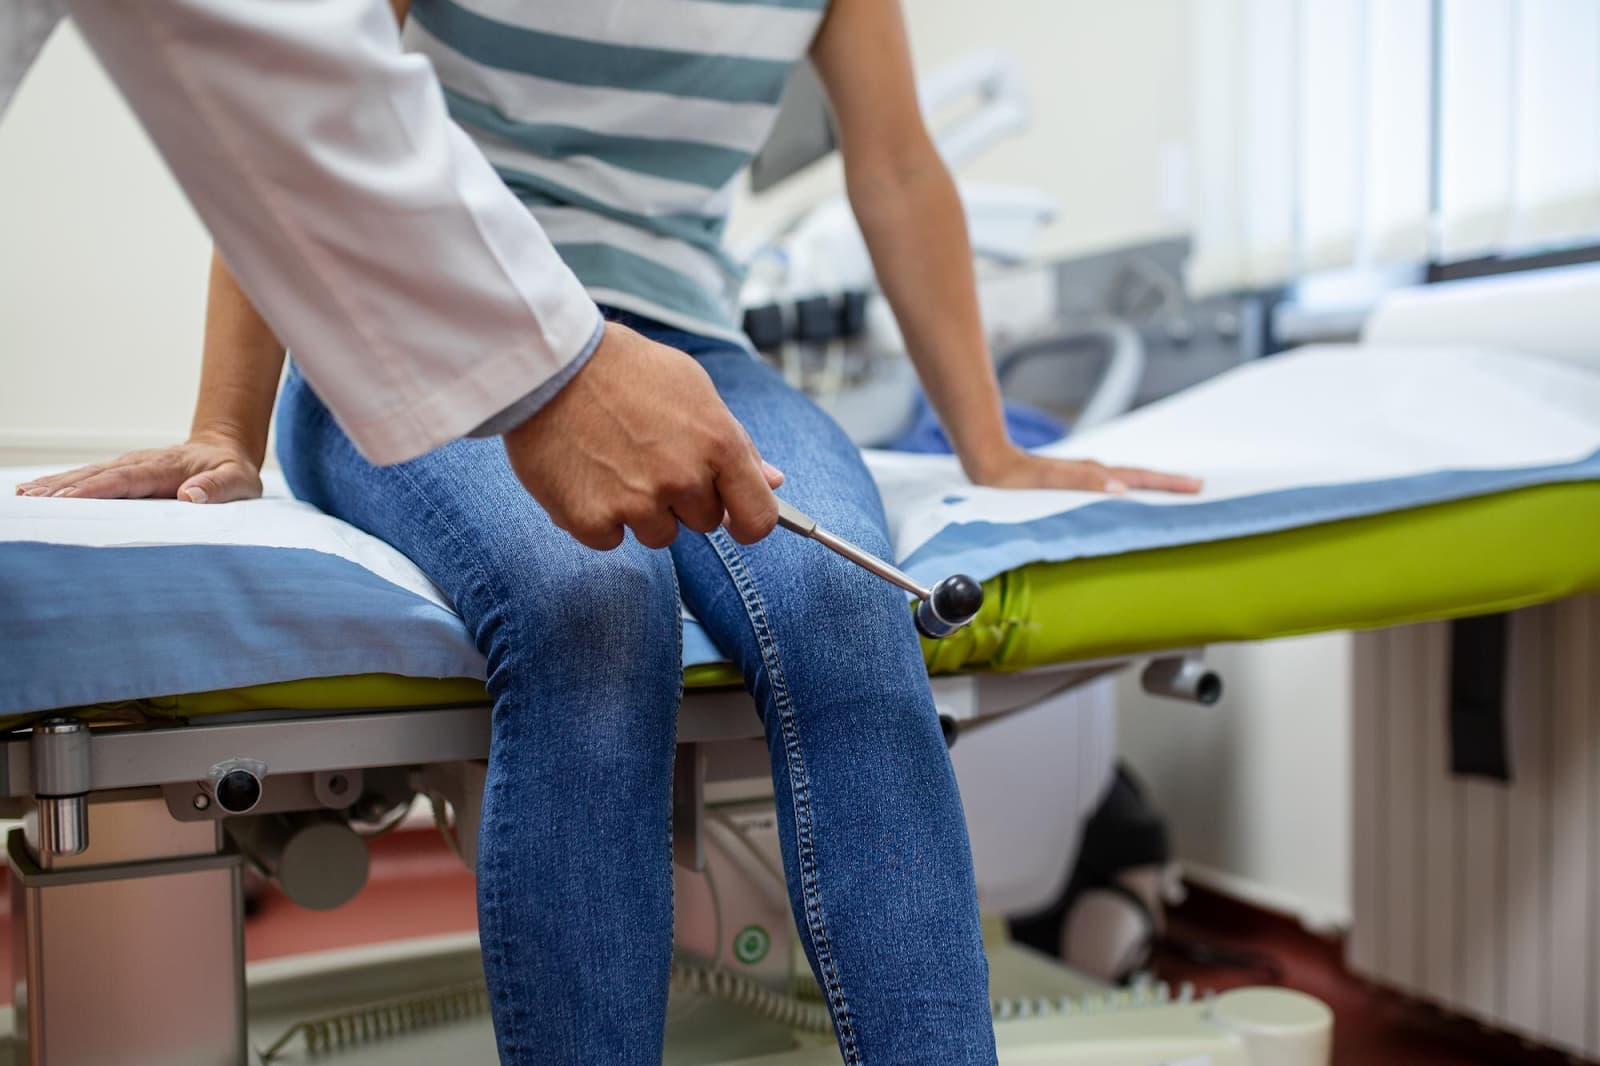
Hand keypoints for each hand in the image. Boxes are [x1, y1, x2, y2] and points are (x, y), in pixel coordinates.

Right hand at [13, 434, 263, 502]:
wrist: (225, 448)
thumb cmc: (232, 469)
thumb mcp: (238, 480)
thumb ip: (218, 488)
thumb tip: (190, 495)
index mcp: (164, 468)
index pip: (125, 480)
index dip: (97, 489)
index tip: (69, 498)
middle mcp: (140, 463)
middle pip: (96, 476)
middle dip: (63, 487)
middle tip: (31, 499)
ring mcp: (128, 466)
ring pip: (87, 475)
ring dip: (56, 485)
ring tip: (24, 496)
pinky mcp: (123, 473)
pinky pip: (90, 478)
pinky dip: (63, 484)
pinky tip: (38, 492)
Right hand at [503, 322, 782, 550]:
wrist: (551, 364)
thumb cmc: (627, 371)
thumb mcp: (695, 390)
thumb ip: (738, 443)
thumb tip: (773, 481)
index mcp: (718, 445)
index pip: (759, 518)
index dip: (748, 521)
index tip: (734, 517)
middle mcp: (682, 479)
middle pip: (703, 523)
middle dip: (683, 498)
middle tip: (649, 456)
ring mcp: (635, 503)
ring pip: (657, 534)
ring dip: (640, 510)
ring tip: (614, 461)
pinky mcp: (590, 519)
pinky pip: (610, 539)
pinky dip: (598, 517)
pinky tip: (586, 475)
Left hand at [967, 445, 1201, 495]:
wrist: (990, 465)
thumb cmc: (1017, 477)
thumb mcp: (1050, 481)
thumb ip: (1084, 482)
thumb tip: (1120, 488)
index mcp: (1094, 473)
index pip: (1140, 478)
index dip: (1168, 483)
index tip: (1197, 486)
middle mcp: (1093, 473)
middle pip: (1139, 476)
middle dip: (1168, 482)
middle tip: (1198, 486)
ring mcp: (1084, 476)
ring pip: (1126, 480)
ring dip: (1150, 486)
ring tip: (1173, 491)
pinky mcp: (1073, 483)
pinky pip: (1109, 486)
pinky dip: (1127, 490)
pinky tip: (1127, 497)